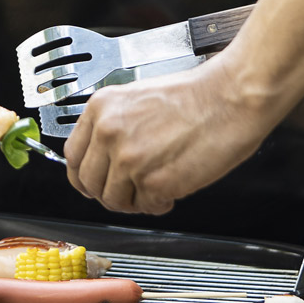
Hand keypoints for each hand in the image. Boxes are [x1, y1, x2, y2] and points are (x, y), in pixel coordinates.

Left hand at [64, 57, 279, 214]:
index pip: (73, 156)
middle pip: (89, 183)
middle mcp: (108, 133)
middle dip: (108, 193)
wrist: (231, 97)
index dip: (84, 176)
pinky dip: (159, 204)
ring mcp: (128, 159)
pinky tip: (173, 188)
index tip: (93, 183)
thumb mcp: (137, 98)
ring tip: (156, 187)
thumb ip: (114, 125)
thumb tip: (104, 157)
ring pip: (114, 200)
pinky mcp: (154, 182)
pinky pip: (146, 207)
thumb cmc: (197, 95)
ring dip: (134, 201)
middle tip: (129, 191)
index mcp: (101, 108)